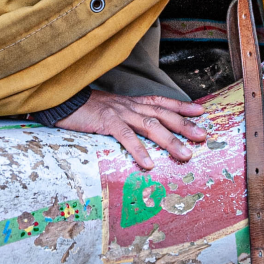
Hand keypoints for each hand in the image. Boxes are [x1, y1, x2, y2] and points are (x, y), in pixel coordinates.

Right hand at [55, 90, 205, 168]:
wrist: (60, 99)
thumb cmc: (85, 110)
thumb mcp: (110, 111)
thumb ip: (125, 119)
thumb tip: (138, 132)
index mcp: (131, 102)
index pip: (161, 102)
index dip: (181, 106)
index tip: (200, 111)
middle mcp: (130, 105)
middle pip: (163, 114)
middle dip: (185, 125)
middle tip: (203, 136)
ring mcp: (119, 112)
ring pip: (151, 126)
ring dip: (170, 141)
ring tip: (185, 154)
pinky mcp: (106, 121)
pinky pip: (125, 137)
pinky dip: (139, 150)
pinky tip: (149, 163)